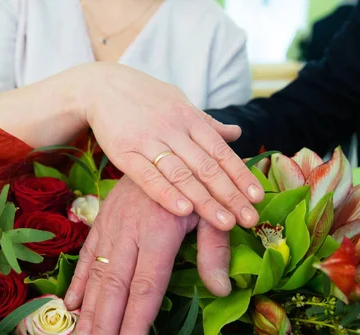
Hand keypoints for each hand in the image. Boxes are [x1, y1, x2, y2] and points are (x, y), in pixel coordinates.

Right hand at [63, 176, 230, 334]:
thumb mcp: (212, 213)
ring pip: (95, 276)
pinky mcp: (100, 223)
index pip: (146, 286)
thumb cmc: (193, 187)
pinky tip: (70, 308)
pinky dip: (77, 283)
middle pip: (114, 287)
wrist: (159, 147)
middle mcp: (129, 231)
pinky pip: (86, 256)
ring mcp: (110, 227)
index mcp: (158, 231)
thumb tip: (220, 289)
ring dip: (85, 313)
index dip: (135, 322)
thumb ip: (215, 250)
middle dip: (103, 328)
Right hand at [82, 63, 262, 230]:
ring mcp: (148, 140)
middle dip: (230, 195)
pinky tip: (183, 211)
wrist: (101, 85)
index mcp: (190, 118)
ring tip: (224, 223)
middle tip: (249, 219)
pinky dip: (165, 194)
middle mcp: (174, 129)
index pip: (221, 151)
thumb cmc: (145, 98)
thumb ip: (208, 123)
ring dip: (205, 201)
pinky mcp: (124, 152)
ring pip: (181, 174)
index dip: (241, 175)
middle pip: (206, 167)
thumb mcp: (180, 103)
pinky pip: (147, 176)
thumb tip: (237, 133)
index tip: (258, 197)